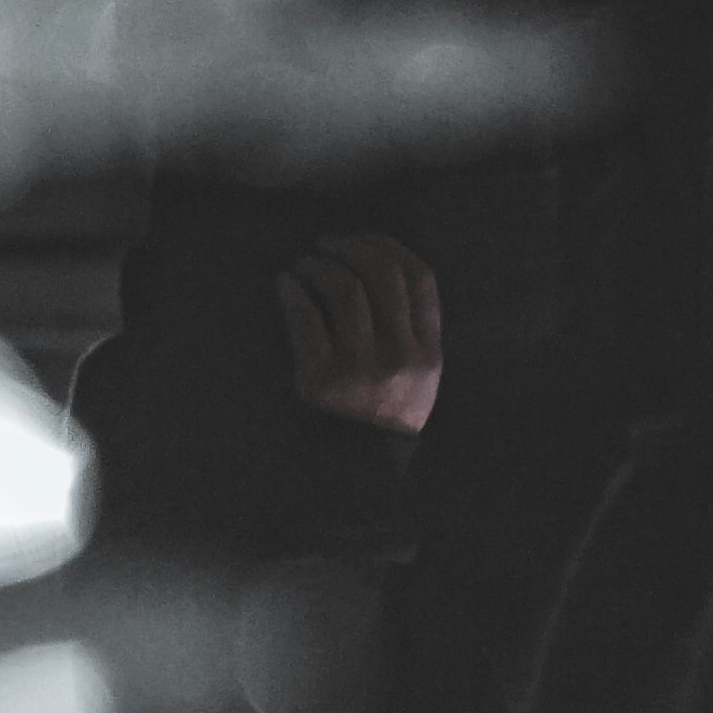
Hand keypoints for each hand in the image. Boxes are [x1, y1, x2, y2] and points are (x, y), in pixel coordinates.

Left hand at [280, 233, 445, 434]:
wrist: (356, 473)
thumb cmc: (383, 420)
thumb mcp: (417, 381)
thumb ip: (412, 332)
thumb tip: (378, 268)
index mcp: (427, 353)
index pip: (420, 278)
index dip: (390, 247)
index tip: (364, 240)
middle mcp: (399, 356)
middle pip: (382, 274)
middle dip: (352, 246)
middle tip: (327, 243)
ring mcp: (360, 367)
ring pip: (345, 289)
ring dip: (320, 266)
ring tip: (304, 265)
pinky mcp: (321, 379)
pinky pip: (306, 318)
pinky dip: (292, 292)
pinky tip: (284, 285)